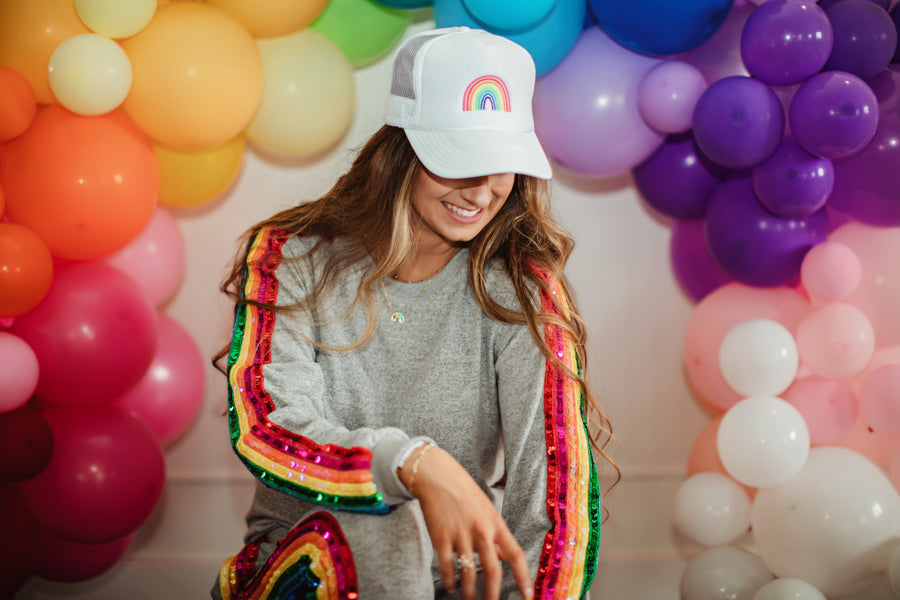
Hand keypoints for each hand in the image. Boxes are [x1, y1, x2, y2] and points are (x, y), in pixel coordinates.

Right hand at [400, 446, 533, 599]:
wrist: (437, 476)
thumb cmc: (464, 492)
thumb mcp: (486, 510)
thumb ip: (495, 534)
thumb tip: (503, 556)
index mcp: (496, 523)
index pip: (515, 554)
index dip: (524, 576)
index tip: (528, 594)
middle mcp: (481, 531)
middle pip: (492, 570)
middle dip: (493, 594)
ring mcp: (460, 534)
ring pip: (468, 573)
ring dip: (469, 592)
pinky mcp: (441, 537)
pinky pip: (447, 566)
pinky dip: (449, 580)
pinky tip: (451, 587)